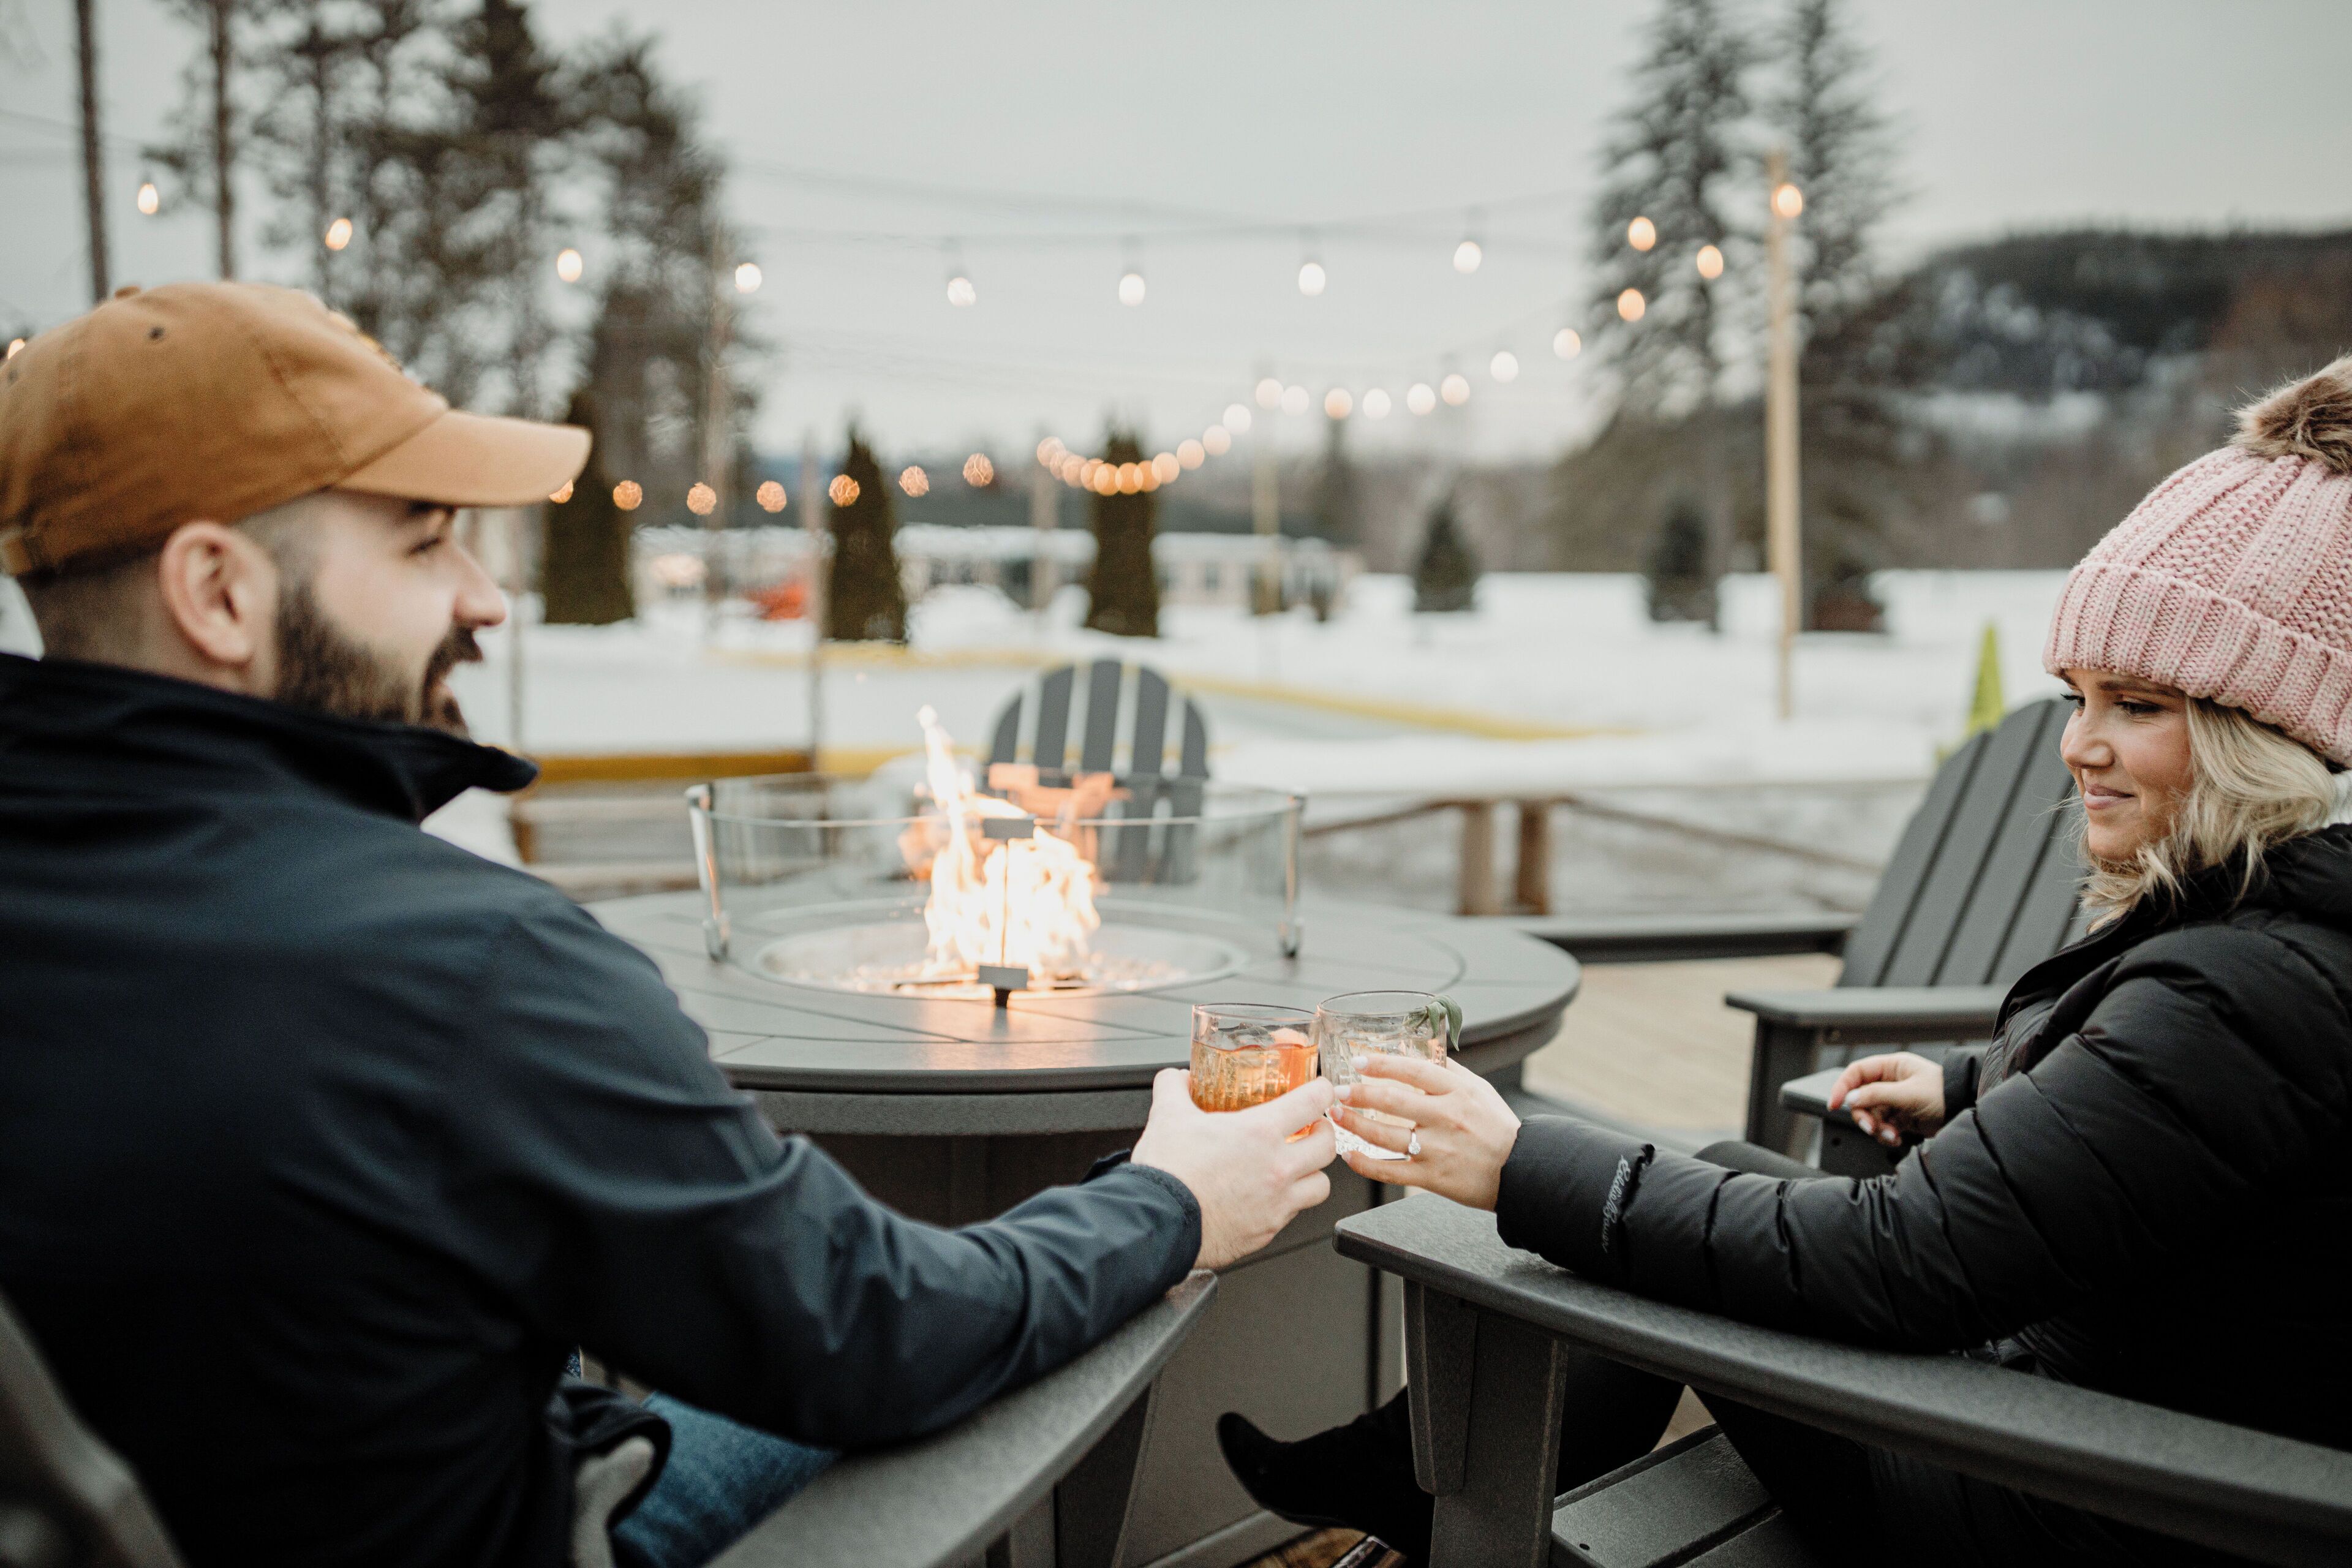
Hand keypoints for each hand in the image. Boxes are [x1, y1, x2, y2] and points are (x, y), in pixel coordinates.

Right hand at [1131, 1070, 1335, 1269]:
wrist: (1158, 1222)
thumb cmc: (1167, 1173)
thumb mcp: (1167, 1115)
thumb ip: (1175, 1087)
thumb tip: (1177, 1078)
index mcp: (1259, 1134)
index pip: (1313, 1102)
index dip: (1322, 1091)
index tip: (1320, 1090)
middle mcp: (1277, 1169)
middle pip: (1328, 1147)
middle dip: (1324, 1134)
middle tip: (1312, 1130)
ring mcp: (1275, 1204)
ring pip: (1321, 1187)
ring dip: (1313, 1173)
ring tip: (1298, 1168)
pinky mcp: (1266, 1232)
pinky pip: (1291, 1215)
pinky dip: (1286, 1203)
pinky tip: (1267, 1197)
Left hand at [1332, 1054, 1520, 1209]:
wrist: (1522, 1172)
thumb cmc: (1500, 1129)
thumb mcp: (1480, 1090)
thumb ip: (1450, 1071)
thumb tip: (1423, 1051)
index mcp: (1458, 1093)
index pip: (1414, 1071)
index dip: (1383, 1064)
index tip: (1360, 1061)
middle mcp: (1446, 1119)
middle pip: (1393, 1102)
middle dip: (1359, 1094)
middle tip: (1338, 1089)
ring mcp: (1438, 1150)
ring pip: (1385, 1136)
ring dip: (1355, 1124)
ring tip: (1336, 1115)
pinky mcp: (1432, 1178)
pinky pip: (1390, 1171)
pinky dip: (1365, 1164)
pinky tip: (1349, 1155)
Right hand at [1827, 1052, 1945, 1146]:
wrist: (1967, 1110)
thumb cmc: (1945, 1094)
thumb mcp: (1909, 1093)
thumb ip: (1878, 1095)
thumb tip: (1851, 1099)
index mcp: (1892, 1066)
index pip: (1857, 1072)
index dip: (1842, 1086)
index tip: (1834, 1104)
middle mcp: (1891, 1082)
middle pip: (1861, 1097)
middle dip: (1864, 1115)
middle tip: (1871, 1127)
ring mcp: (1896, 1100)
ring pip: (1871, 1114)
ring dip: (1876, 1127)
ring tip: (1890, 1135)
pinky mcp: (1902, 1117)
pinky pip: (1883, 1126)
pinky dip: (1886, 1134)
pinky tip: (1897, 1138)